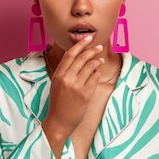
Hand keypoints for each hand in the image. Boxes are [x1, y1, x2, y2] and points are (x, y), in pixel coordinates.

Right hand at [41, 35, 104, 157]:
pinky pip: (95, 78)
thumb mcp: (57, 83)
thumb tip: (79, 57)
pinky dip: (97, 74)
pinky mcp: (85, 94)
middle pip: (82, 58)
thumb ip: (65, 71)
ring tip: (101, 60)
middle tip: (99, 46)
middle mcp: (67, 78)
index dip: (80, 44)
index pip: (70, 54)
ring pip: (90, 67)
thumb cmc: (59, 102)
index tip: (88, 38)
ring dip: (97, 61)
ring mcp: (76, 86)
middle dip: (92, 50)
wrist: (59, 121)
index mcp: (58, 74)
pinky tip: (97, 74)